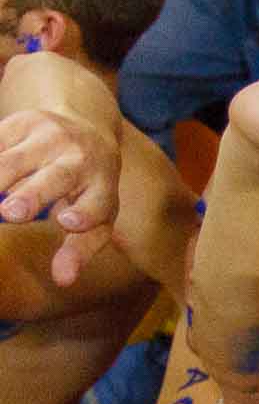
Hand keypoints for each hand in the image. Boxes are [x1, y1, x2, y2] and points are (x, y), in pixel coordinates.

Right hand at [0, 104, 121, 285]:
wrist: (86, 126)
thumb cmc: (90, 187)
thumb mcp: (97, 216)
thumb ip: (80, 249)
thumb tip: (63, 281)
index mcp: (102, 185)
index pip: (98, 202)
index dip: (85, 213)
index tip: (67, 222)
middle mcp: (80, 159)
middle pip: (57, 178)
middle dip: (33, 195)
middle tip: (11, 213)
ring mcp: (50, 137)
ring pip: (14, 159)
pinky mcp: (21, 122)